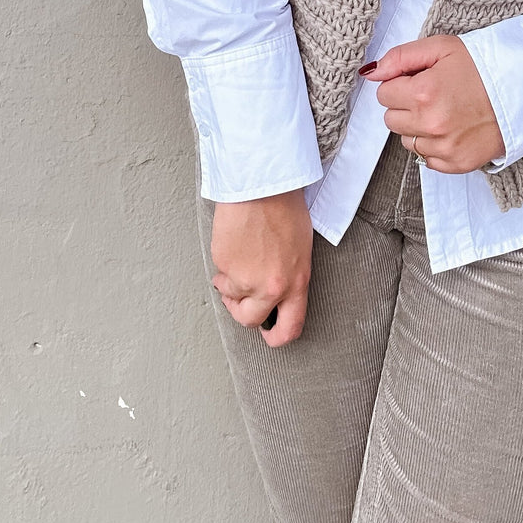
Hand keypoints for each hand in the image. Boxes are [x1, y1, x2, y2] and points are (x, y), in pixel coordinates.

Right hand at [210, 189, 312, 347]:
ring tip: (240, 253)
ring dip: (230, 282)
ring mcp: (245, 278)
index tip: (269, 336)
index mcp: (296, 282)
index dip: (277, 337)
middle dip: (242, 310)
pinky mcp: (224, 265)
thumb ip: (291, 275)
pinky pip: (220, 273)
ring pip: (231, 295)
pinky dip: (223, 263)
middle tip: (239, 296)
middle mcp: (271, 287)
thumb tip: (280, 293)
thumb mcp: (301, 248)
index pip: (290, 327)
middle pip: (250, 320)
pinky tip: (234, 242)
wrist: (262, 185)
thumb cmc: (284, 207)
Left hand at [364, 34, 505, 172]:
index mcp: (423, 92)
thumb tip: (372, 73)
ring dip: (418, 127)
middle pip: (391, 119)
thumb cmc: (483, 66)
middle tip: (432, 95)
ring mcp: (443, 147)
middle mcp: (430, 124)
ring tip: (445, 111)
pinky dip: (435, 145)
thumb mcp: (442, 47)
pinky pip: (426, 158)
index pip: (384, 94)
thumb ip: (401, 57)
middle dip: (406, 106)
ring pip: (406, 141)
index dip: (400, 84)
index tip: (420, 80)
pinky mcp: (456, 163)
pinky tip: (453, 128)